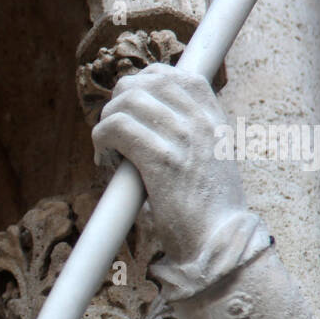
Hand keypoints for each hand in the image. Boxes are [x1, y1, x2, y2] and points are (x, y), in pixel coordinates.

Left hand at [91, 62, 247, 262]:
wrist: (218, 243)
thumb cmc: (206, 209)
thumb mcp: (209, 159)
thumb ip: (187, 134)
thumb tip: (145, 118)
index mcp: (213, 118)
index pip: (173, 75)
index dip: (142, 84)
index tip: (130, 110)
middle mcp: (201, 121)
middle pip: (143, 82)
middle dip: (118, 103)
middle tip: (113, 132)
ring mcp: (183, 138)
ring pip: (127, 102)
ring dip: (106, 123)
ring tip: (108, 149)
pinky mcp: (162, 160)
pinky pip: (117, 128)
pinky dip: (101, 140)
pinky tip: (104, 160)